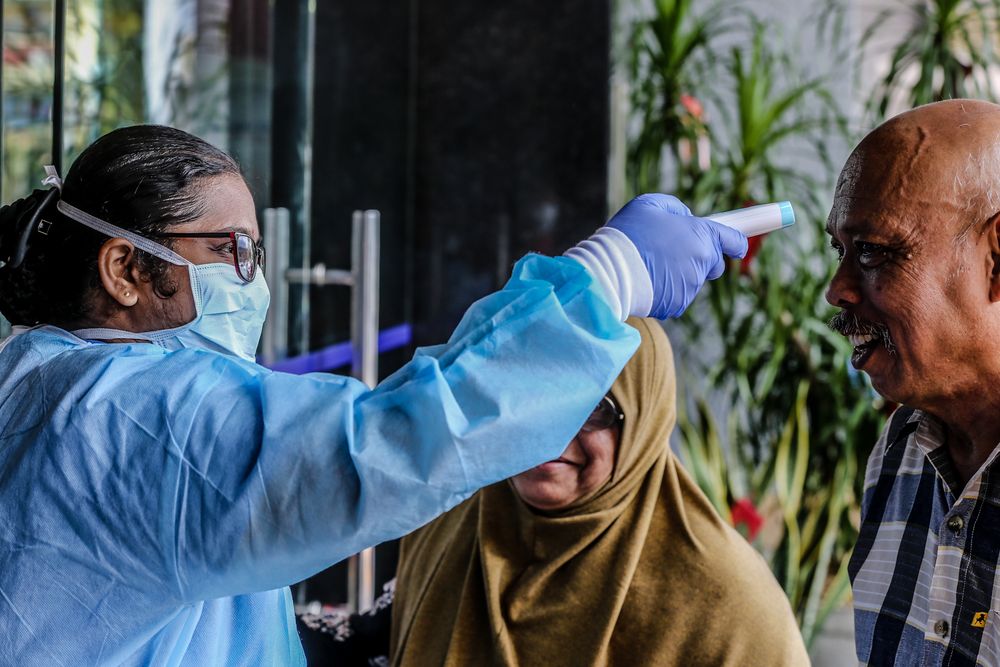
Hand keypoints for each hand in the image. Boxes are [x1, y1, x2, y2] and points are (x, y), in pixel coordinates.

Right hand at [606, 194, 746, 318]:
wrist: (609, 271)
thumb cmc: (628, 234)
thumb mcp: (649, 204)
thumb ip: (675, 208)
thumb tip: (685, 217)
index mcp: (701, 235)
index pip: (733, 241)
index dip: (735, 242)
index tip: (736, 246)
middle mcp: (701, 262)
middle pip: (713, 263)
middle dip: (701, 258)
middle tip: (674, 251)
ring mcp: (690, 286)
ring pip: (692, 279)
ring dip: (679, 273)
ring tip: (651, 264)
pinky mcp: (676, 304)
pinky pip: (677, 295)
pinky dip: (667, 289)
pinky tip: (648, 279)